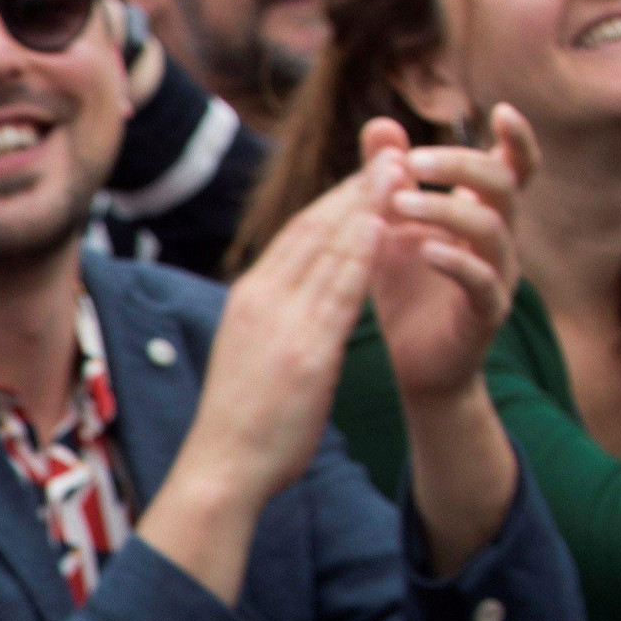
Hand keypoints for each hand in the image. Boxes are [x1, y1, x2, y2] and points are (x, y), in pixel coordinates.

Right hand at [171, 162, 383, 514]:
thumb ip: (277, 318)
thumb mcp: (252, 353)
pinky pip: (341, 290)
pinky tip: (388, 222)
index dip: (336, 198)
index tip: (368, 172)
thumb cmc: (238, 421)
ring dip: (369, 204)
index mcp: (248, 298)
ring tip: (401, 169)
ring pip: (331, 249)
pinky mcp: (305, 350)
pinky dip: (365, 252)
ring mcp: (282, 323)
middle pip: (315, 228)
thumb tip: (301, 300)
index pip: (297, 234)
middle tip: (392, 152)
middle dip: (356, 187)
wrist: (220, 468)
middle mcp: (262, 300)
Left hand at [368, 109, 524, 409]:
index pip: (513, 167)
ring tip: (398, 205)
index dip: (518, 139)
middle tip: (413, 161)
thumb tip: (379, 125)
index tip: (501, 110)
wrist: (411, 363)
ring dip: (445, 209)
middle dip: (461, 166)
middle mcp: (498, 238)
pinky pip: (482, 280)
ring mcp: (498, 274)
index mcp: (480, 213)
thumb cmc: (403, 290)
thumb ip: (387, 179)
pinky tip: (425, 251)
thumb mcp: (388, 228)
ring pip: (492, 227)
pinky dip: (455, 262)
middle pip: (504, 185)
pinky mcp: (486, 312)